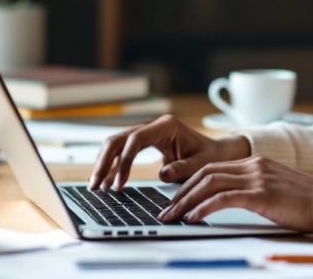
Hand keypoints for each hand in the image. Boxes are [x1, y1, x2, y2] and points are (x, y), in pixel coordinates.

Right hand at [88, 114, 250, 190]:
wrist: (217, 151)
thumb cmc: (211, 156)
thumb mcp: (202, 164)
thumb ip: (183, 168)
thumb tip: (162, 174)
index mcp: (166, 126)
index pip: (136, 139)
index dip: (125, 160)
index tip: (120, 184)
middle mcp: (153, 126)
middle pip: (119, 139)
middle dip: (104, 161)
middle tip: (95, 184)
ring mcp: (147, 133)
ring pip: (116, 144)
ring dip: (104, 164)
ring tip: (96, 187)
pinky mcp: (144, 142)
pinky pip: (122, 152)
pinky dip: (113, 167)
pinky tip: (107, 183)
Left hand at [158, 155, 312, 232]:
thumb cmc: (308, 203)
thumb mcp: (276, 190)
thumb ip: (255, 189)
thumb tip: (233, 202)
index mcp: (255, 163)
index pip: (212, 169)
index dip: (190, 183)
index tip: (176, 199)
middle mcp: (252, 165)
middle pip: (205, 174)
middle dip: (181, 192)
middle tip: (166, 210)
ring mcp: (256, 178)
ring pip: (209, 184)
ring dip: (185, 201)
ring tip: (171, 216)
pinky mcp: (260, 194)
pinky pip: (223, 199)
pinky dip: (203, 208)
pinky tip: (192, 218)